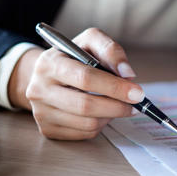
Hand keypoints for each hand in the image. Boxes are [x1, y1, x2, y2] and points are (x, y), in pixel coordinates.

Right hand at [9, 28, 142, 139]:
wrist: (47, 75)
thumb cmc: (74, 57)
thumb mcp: (90, 42)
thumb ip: (111, 50)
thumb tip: (127, 74)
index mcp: (49, 64)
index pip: (85, 78)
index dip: (114, 87)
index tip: (137, 93)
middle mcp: (39, 89)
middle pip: (85, 105)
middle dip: (117, 106)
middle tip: (136, 104)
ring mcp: (41, 112)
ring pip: (87, 123)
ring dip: (111, 116)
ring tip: (119, 106)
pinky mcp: (48, 129)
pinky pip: (84, 134)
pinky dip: (101, 125)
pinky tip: (103, 113)